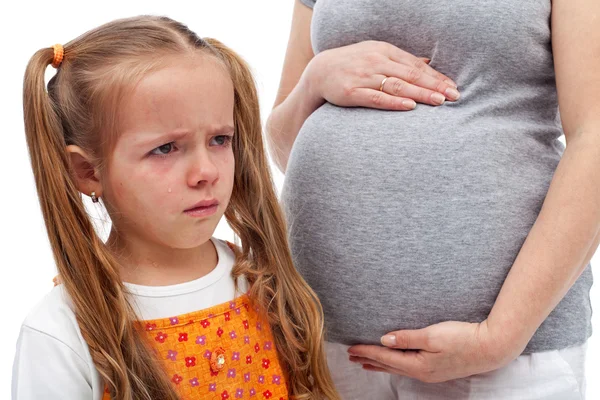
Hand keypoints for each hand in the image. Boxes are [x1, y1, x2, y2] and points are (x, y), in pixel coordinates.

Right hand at [303, 40, 459, 110]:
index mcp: (384, 51)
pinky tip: (409, 106)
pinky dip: (394, 101)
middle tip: (454, 96)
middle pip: (411, 75)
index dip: (436, 77)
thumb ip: (400, 61)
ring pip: (397, 86)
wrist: (319, 71)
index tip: (453, 87)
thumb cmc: (352, 64)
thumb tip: (427, 64)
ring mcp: (363, 77)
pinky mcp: (351, 92)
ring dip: (420, 93)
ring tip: (439, 102)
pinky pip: (376, 98)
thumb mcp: (376, 55)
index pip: (416, 65)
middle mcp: (376, 62)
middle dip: (434, 85)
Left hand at [347, 320, 523, 382]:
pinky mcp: (437, 369)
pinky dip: (394, 364)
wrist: (492, 347)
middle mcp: (422, 373)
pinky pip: (408, 367)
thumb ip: (407, 338)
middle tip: (351, 356)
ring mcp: (430, 373)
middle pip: (388, 366)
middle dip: (369, 360)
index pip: (385, 358)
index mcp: (418, 365)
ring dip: (380, 364)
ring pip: (398, 368)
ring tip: (365, 362)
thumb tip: (384, 340)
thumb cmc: (463, 338)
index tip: (351, 348)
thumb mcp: (432, 335)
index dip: (366, 352)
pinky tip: (394, 362)